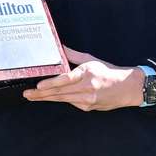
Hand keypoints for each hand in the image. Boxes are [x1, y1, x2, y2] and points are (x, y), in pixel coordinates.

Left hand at [23, 47, 144, 111]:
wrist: (127, 88)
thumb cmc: (109, 72)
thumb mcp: (92, 60)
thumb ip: (74, 56)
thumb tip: (60, 47)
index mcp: (87, 73)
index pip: (66, 79)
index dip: (51, 83)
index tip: (39, 85)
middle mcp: (87, 87)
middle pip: (60, 92)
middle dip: (41, 94)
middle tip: (27, 94)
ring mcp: (88, 100)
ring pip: (62, 99)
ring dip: (46, 98)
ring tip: (33, 97)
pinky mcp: (88, 107)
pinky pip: (71, 103)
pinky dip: (61, 99)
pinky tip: (51, 97)